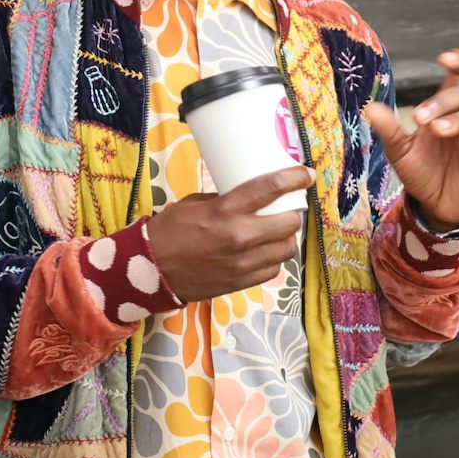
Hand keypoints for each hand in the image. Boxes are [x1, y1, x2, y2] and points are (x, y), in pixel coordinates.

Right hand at [147, 168, 311, 301]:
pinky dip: (274, 259)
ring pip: (286, 249)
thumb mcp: (195, 203)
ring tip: (278, 232)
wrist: (152, 270)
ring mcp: (242, 263)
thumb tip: (250, 195)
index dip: (294, 178)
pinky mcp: (241, 282)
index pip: (270, 188)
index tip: (306, 174)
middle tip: (288, 208)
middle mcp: (238, 237)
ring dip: (286, 238)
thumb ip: (224, 199)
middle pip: (288, 223)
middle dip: (293, 213)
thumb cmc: (170, 231)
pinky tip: (266, 252)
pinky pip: (273, 270)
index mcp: (225, 211)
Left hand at [362, 49, 458, 229]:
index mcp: (444, 110)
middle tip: (420, 117)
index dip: (458, 62)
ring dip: (454, 121)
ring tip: (437, 129)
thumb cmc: (422, 172)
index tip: (444, 58)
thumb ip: (389, 130)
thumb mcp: (400, 151)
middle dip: (441, 103)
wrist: (437, 205)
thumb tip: (370, 107)